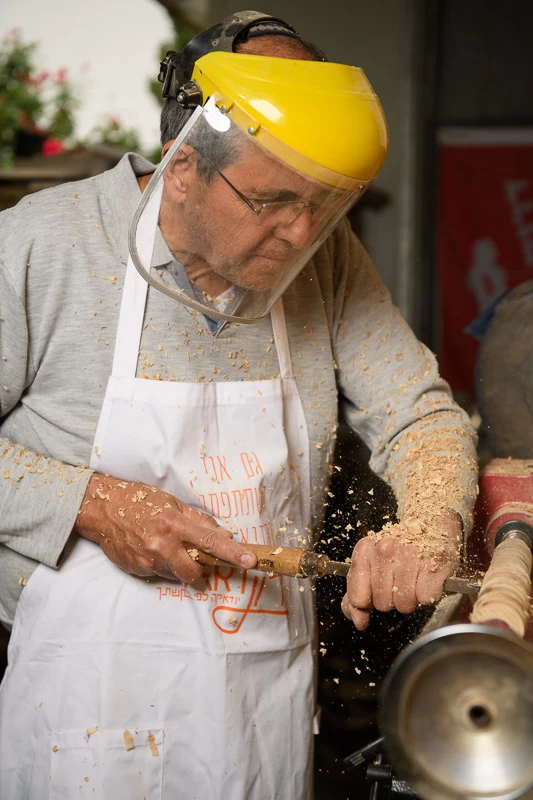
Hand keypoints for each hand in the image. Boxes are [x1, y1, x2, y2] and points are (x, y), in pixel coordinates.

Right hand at [74, 473, 256, 581]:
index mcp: (174, 523)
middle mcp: (162, 544)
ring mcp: (148, 560)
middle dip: (202, 569)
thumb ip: (200, 521)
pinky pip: (161, 574)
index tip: (250, 560)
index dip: (233, 552)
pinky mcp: (138, 569)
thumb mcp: (173, 503)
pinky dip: (163, 565)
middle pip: (195, 570)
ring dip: (180, 565)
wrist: (104, 509)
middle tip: (198, 557)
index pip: (210, 541)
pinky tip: (152, 549)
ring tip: (168, 546)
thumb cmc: (141, 501)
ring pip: (178, 575)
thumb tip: (225, 535)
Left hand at [341, 512, 461, 629]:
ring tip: (413, 579)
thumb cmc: (398, 548)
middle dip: (391, 599)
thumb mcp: (370, 564)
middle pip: (383, 604)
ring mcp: (410, 557)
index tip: (374, 593)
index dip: (367, 602)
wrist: (429, 522)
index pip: (358, 598)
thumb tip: (358, 621)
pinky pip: (426, 599)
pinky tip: (426, 578)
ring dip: (411, 599)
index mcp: (365, 550)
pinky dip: (428, 595)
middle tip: (398, 581)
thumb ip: (357, 593)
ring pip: (405, 605)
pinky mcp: (434, 565)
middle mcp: (385, 551)